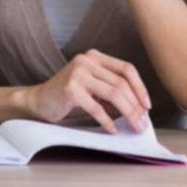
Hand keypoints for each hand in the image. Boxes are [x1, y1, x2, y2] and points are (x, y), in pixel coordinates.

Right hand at [19, 49, 151, 133]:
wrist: (38, 101)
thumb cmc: (68, 97)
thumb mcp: (93, 88)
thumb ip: (111, 90)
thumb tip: (139, 108)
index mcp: (94, 56)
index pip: (126, 68)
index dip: (140, 87)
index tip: (147, 106)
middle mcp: (86, 60)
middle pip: (121, 83)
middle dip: (136, 105)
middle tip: (142, 123)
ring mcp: (78, 73)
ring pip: (113, 94)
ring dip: (127, 113)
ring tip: (133, 127)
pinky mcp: (70, 89)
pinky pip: (97, 107)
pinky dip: (107, 121)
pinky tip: (112, 130)